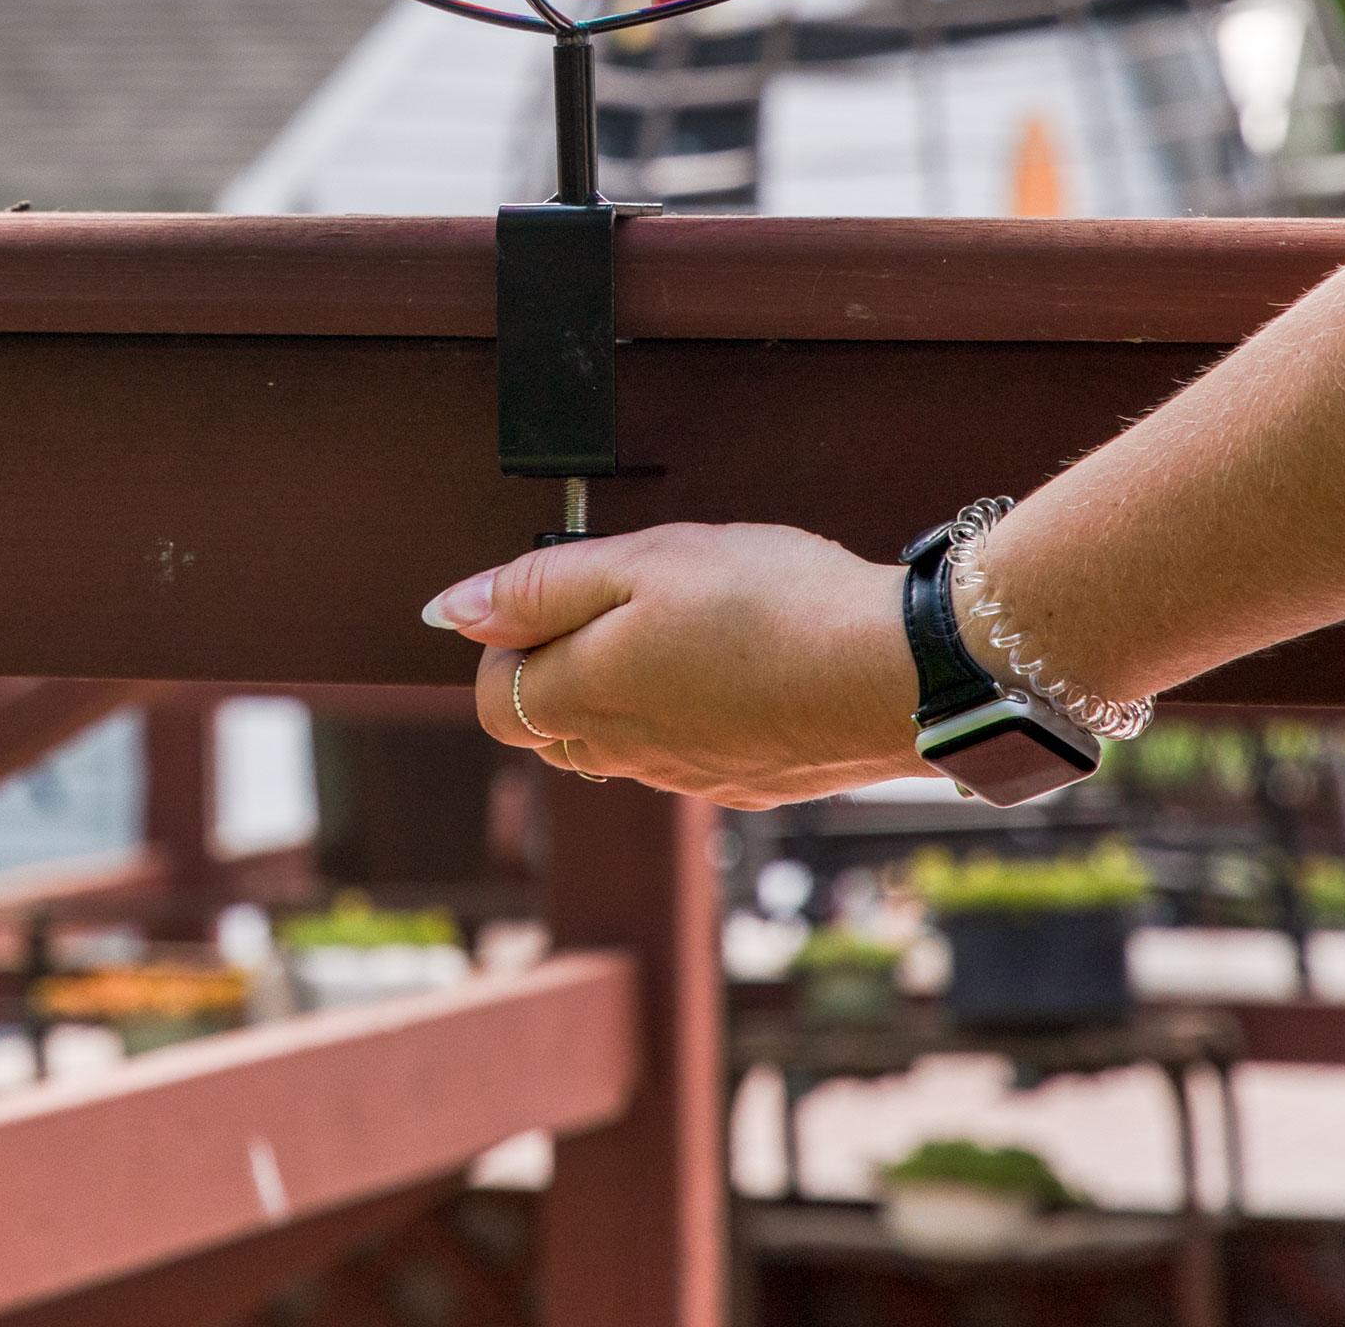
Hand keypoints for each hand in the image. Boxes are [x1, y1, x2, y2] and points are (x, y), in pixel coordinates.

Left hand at [421, 523, 922, 807]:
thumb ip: (541, 586)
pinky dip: (692, 708)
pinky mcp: (742, 783)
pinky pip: (683, 750)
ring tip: (694, 620)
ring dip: (630, 683)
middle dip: (566, 661)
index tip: (563, 587)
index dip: (510, 638)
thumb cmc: (770, 605)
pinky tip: (744, 662)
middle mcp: (624, 756)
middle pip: (551, 722)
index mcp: (584, 700)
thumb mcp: (644, 561)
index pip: (495, 698)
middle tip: (631, 595)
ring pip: (618, 738)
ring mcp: (685, 778)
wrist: (892, 674)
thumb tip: (451, 610)